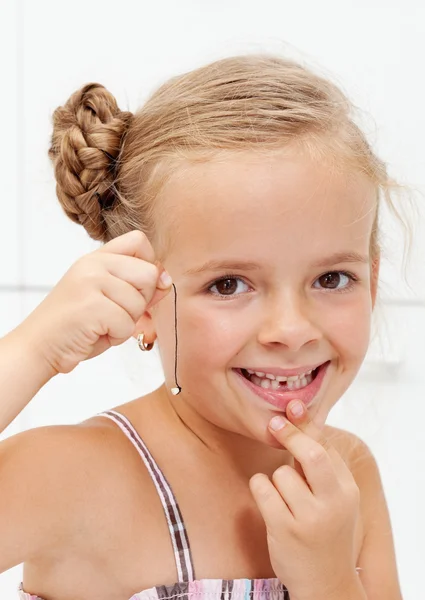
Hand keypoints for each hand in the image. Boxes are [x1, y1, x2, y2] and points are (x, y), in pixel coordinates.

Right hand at [18, 230, 172, 374]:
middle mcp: (93, 264)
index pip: (139, 241)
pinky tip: (97, 333)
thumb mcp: (111, 301)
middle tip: (116, 313)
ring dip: (127, 323)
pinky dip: (118, 336)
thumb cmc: (77, 326)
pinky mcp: (91, 306)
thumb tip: (166, 280)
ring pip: (140, 302)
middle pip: (149, 273)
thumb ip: (139, 288)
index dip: (149, 265)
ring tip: (102, 325)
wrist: (39, 346)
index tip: (135, 287)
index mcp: (97, 258)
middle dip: (141, 301)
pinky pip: (127, 324)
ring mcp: (90, 282)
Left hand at [249, 400, 360, 599]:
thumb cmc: (327, 531)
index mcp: (347, 490)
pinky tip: (268, 500)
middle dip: (290, 434)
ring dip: (275, 478)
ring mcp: (309, 518)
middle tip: (275, 423)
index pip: (326, 447)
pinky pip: (262, 489)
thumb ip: (323, 467)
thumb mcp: (336, 499)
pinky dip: (259, 487)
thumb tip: (302, 422)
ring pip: (280, 474)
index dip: (307, 423)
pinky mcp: (284, 530)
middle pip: (311, 454)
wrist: (326, 582)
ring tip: (283, 496)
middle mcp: (333, 503)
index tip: (292, 405)